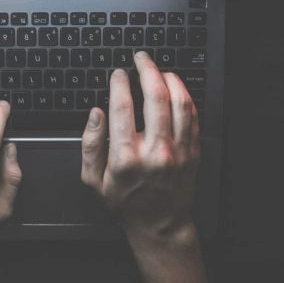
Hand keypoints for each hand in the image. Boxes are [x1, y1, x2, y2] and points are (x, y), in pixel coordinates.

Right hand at [80, 51, 199, 236]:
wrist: (159, 223)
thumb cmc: (124, 202)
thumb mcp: (93, 179)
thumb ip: (90, 144)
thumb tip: (95, 114)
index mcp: (126, 158)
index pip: (122, 106)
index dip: (119, 83)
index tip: (118, 74)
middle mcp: (154, 152)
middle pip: (155, 96)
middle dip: (147, 70)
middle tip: (141, 59)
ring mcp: (177, 151)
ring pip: (179, 102)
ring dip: (169, 78)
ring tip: (159, 70)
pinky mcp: (192, 152)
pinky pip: (192, 116)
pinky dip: (184, 96)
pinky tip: (176, 88)